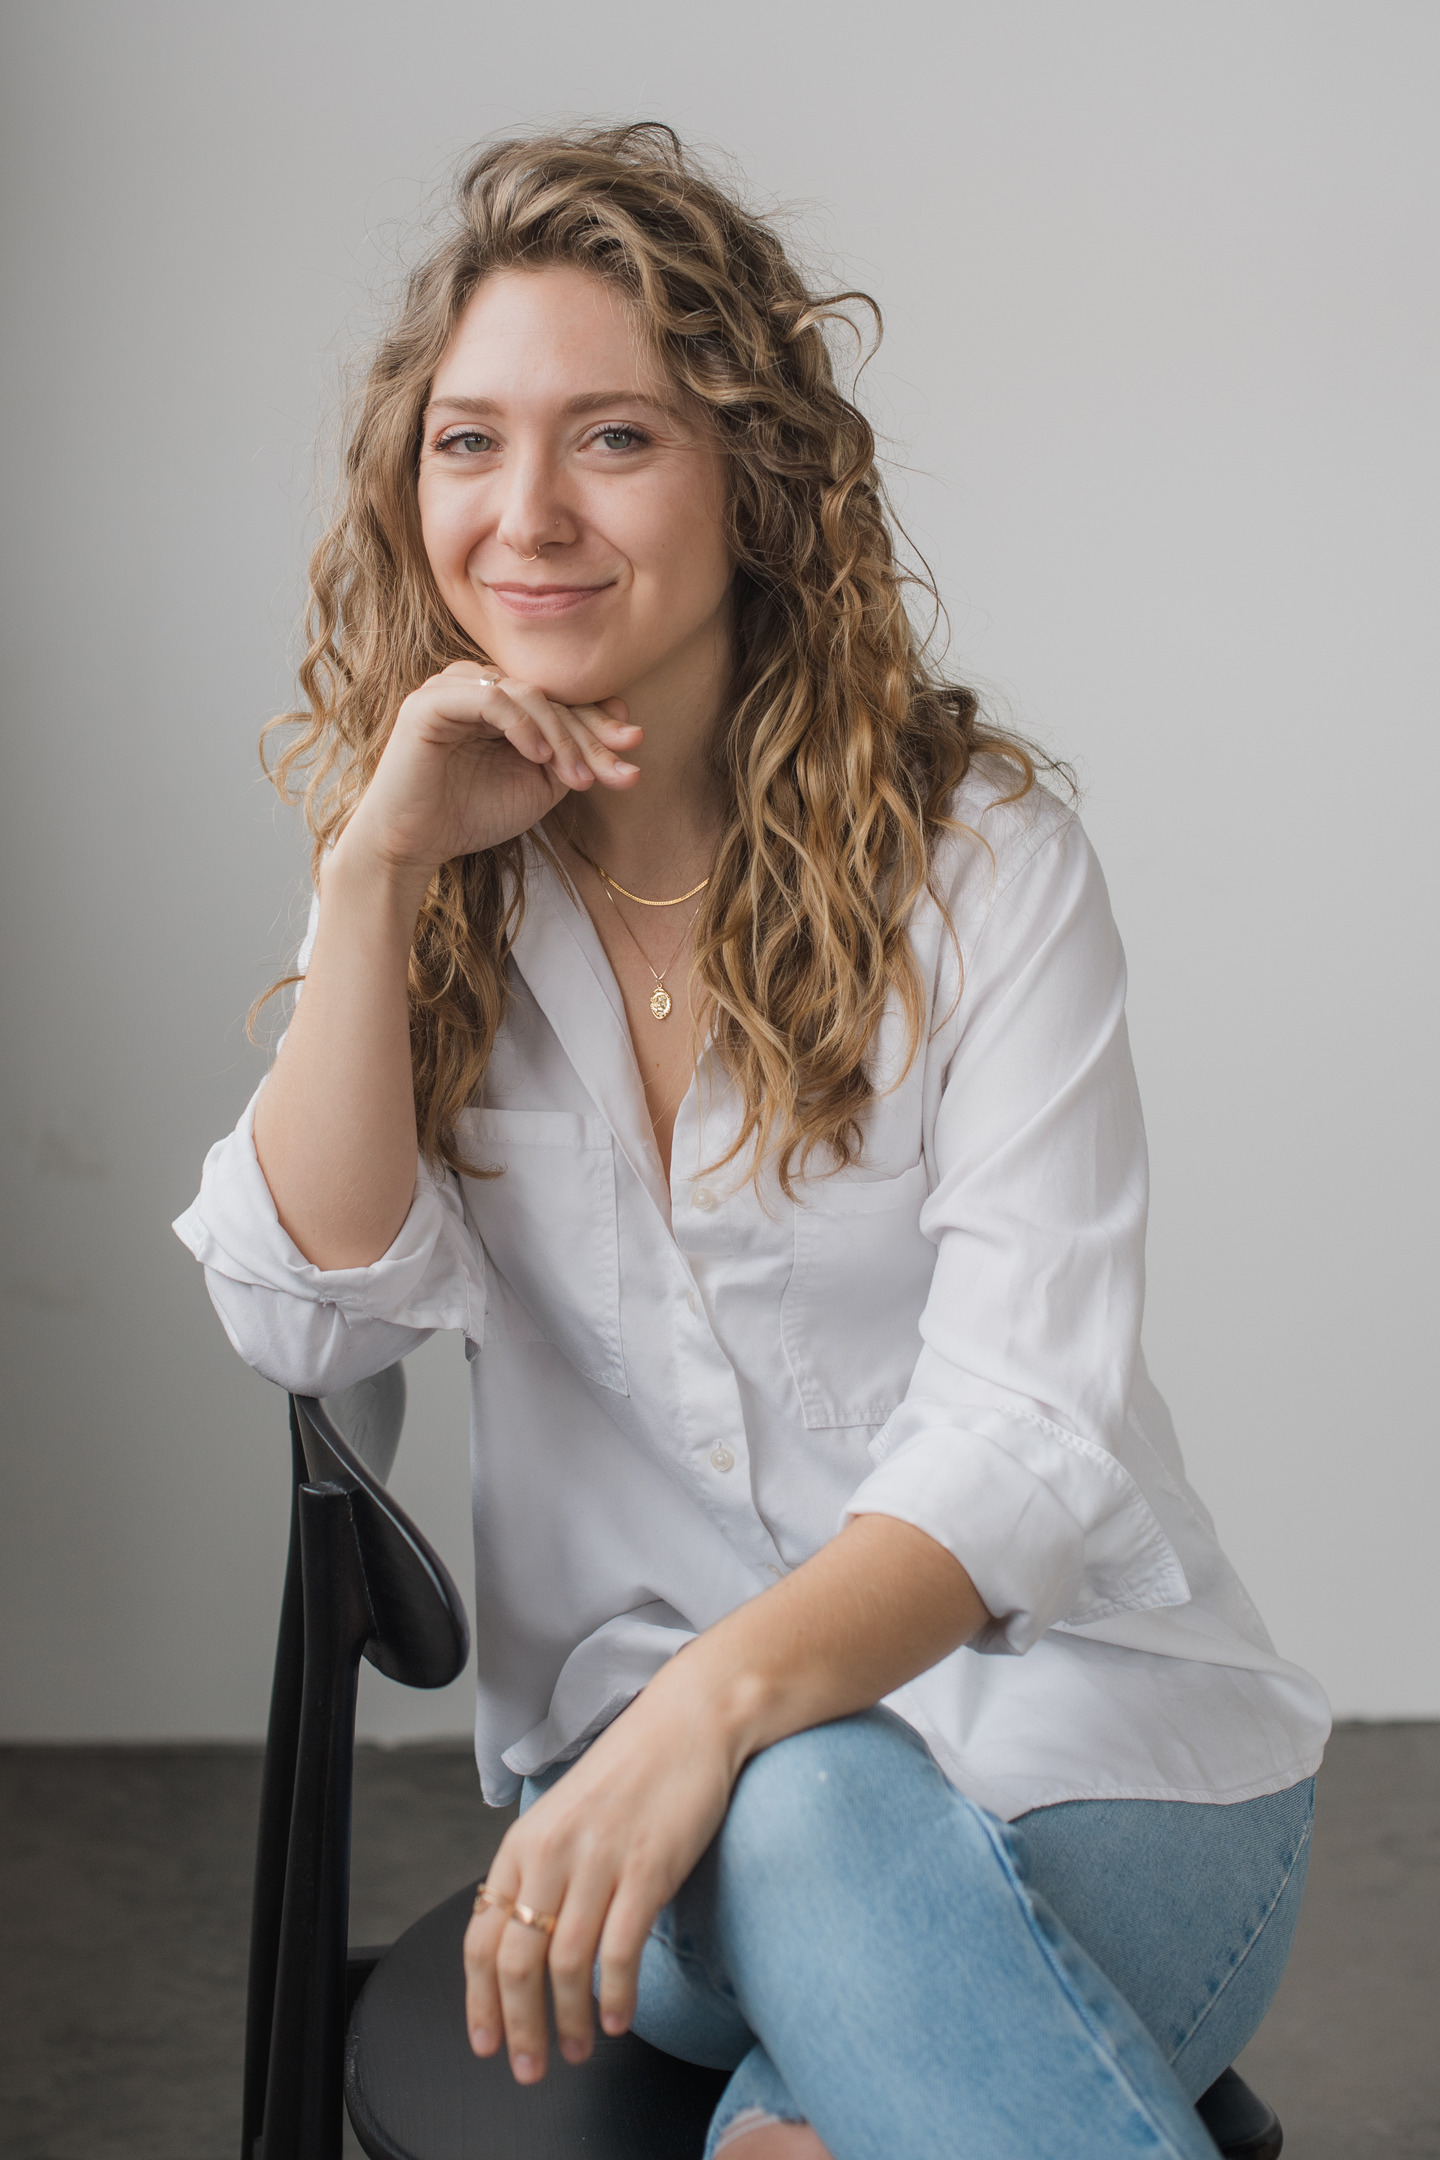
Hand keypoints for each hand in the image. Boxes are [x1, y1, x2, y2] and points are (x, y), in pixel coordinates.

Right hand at [338, 660, 642, 886]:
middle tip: (621, 766)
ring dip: (562, 735)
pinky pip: (489, 696)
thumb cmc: (471, 815)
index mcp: (502, 702)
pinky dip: (522, 724)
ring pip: (526, 693)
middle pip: (550, 695)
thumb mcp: (538, 786)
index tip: (633, 748)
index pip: (560, 700)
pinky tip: (541, 757)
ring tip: (579, 778)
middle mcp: (478, 685)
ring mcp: (452, 688)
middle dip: (590, 733)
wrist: (414, 844)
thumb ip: (572, 757)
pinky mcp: (430, 702)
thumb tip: (626, 732)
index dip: (599, 723)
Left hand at [462, 1659, 739, 2082]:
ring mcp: (599, 1861)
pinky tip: (617, 2020)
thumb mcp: (566, 1816)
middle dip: (519, 2025)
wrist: (690, 1721)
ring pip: (566, 1964)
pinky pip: (620, 1950)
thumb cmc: (633, 1770)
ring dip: (567, 2021)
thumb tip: (528, 1939)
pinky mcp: (647, 1868)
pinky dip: (614, 1996)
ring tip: (576, 2049)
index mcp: (524, 1842)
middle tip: (530, 2066)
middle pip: (516, 1961)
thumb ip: (543, 1870)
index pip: (481, 1936)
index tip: (487, 2041)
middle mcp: (552, 1853)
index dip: (480, 2000)